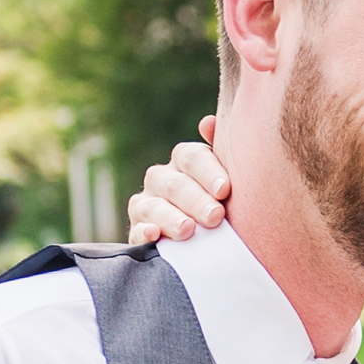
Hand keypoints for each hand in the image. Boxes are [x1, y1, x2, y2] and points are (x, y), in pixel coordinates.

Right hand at [127, 116, 228, 243]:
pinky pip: (137, 231)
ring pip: (154, 207)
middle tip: (215, 216)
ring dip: (171, 218)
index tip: (225, 190)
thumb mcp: (225, 182)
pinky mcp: (137, 232)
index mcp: (184, 162)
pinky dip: (144, 233)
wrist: (207, 240)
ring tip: (188, 230)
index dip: (208, 172)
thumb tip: (208, 123)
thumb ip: (223, 155)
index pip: (192, 158)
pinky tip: (155, 235)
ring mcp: (146, 205)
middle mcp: (161, 179)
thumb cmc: (220, 205)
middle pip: (176, 185)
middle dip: (196, 201)